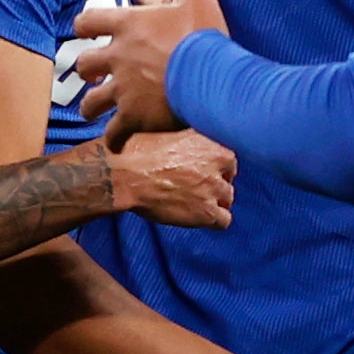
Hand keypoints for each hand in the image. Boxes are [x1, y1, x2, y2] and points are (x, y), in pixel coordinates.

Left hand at [76, 0, 230, 144]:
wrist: (213, 79)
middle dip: (86, 69)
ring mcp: (122, 89)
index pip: (87, 22)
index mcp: (127, 26)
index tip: (86, 31)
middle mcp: (117, 57)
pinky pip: (114, 132)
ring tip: (95, 110)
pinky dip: (115, 139)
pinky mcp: (133, 117)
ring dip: (92, 106)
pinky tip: (117, 144)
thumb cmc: (204, 35)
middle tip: (93, 74)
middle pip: (84, 64)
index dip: (84, 27)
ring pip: (91, 101)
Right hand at [102, 129, 235, 228]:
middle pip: (228, 178)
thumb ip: (185, 138)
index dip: (213, 167)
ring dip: (214, 202)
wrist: (125, 176)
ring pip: (227, 199)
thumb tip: (184, 144)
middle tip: (196, 189)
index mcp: (208, 141)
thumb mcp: (165, 132)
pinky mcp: (207, 211)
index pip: (226, 158)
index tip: (201, 171)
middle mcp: (217, 163)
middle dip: (215, 184)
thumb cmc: (137, 153)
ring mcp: (214, 187)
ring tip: (194, 205)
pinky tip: (197, 218)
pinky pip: (223, 221)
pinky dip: (213, 221)